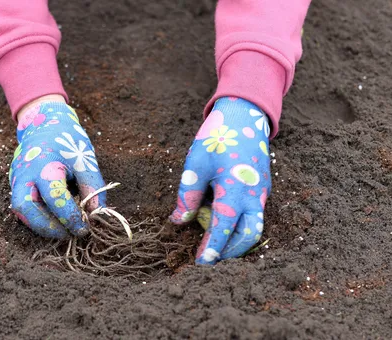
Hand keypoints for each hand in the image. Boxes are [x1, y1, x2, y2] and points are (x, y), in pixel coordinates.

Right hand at [9, 99, 105, 238]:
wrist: (44, 123)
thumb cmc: (67, 141)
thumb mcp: (85, 160)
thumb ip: (92, 187)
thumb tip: (97, 214)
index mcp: (45, 165)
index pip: (55, 197)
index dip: (71, 217)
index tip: (85, 227)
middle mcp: (25, 174)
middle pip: (26, 208)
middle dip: (48, 227)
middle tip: (69, 233)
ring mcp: (16, 179)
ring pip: (20, 211)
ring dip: (41, 225)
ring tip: (63, 230)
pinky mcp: (15, 184)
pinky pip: (22, 207)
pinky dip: (37, 217)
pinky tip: (54, 220)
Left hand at [170, 97, 270, 263]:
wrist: (245, 115)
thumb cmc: (218, 137)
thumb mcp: (195, 164)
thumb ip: (187, 195)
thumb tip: (178, 220)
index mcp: (235, 189)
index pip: (224, 229)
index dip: (211, 249)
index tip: (199, 264)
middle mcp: (254, 195)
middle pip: (249, 236)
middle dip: (230, 253)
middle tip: (209, 260)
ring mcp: (263, 192)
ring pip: (256, 228)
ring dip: (238, 242)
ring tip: (216, 246)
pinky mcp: (264, 189)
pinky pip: (257, 215)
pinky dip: (242, 226)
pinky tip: (225, 224)